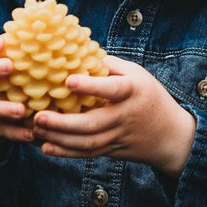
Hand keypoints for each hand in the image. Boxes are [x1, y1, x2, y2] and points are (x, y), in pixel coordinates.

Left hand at [31, 55, 196, 176]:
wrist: (170, 134)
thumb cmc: (150, 96)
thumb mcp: (138, 74)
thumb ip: (110, 65)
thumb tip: (79, 53)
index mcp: (133, 91)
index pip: (112, 89)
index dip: (91, 86)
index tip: (68, 80)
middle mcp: (125, 116)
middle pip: (93, 124)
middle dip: (63, 122)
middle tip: (38, 116)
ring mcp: (118, 136)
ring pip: (87, 142)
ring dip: (59, 138)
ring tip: (35, 129)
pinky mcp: (112, 150)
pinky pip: (87, 153)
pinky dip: (65, 153)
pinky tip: (45, 147)